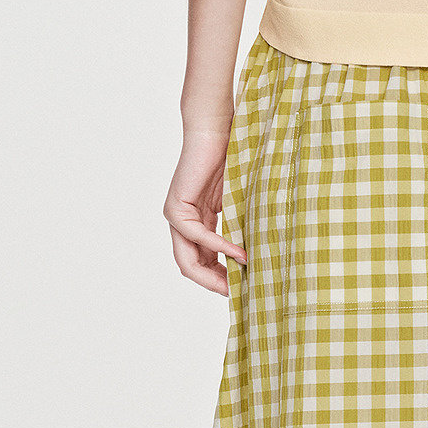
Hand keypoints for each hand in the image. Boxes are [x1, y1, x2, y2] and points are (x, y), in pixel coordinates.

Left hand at [164, 126, 246, 295]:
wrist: (216, 130)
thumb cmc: (231, 159)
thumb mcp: (236, 202)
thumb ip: (236, 226)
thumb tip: (253, 258)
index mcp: (195, 223)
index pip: (201, 262)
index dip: (219, 278)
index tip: (241, 290)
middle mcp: (180, 223)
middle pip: (191, 267)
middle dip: (214, 284)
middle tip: (237, 297)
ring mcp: (175, 217)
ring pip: (188, 259)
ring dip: (214, 273)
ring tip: (237, 283)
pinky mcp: (175, 208)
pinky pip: (196, 236)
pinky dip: (217, 247)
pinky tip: (238, 253)